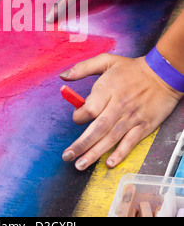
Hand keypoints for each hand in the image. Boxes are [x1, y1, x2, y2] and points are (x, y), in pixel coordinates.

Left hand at [60, 53, 182, 169]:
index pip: (89, 109)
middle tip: (67, 156)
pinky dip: (120, 153)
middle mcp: (118, 105)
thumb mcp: (106, 60)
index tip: (77, 118)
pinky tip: (109, 163)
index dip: (79, 116)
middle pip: (96, 128)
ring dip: (94, 153)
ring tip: (80, 165)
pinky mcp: (143, 126)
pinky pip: (130, 142)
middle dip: (80, 144)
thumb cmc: (131, 68)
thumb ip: (82, 68)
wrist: (162, 74)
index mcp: (108, 90)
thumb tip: (63, 77)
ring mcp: (131, 118)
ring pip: (110, 138)